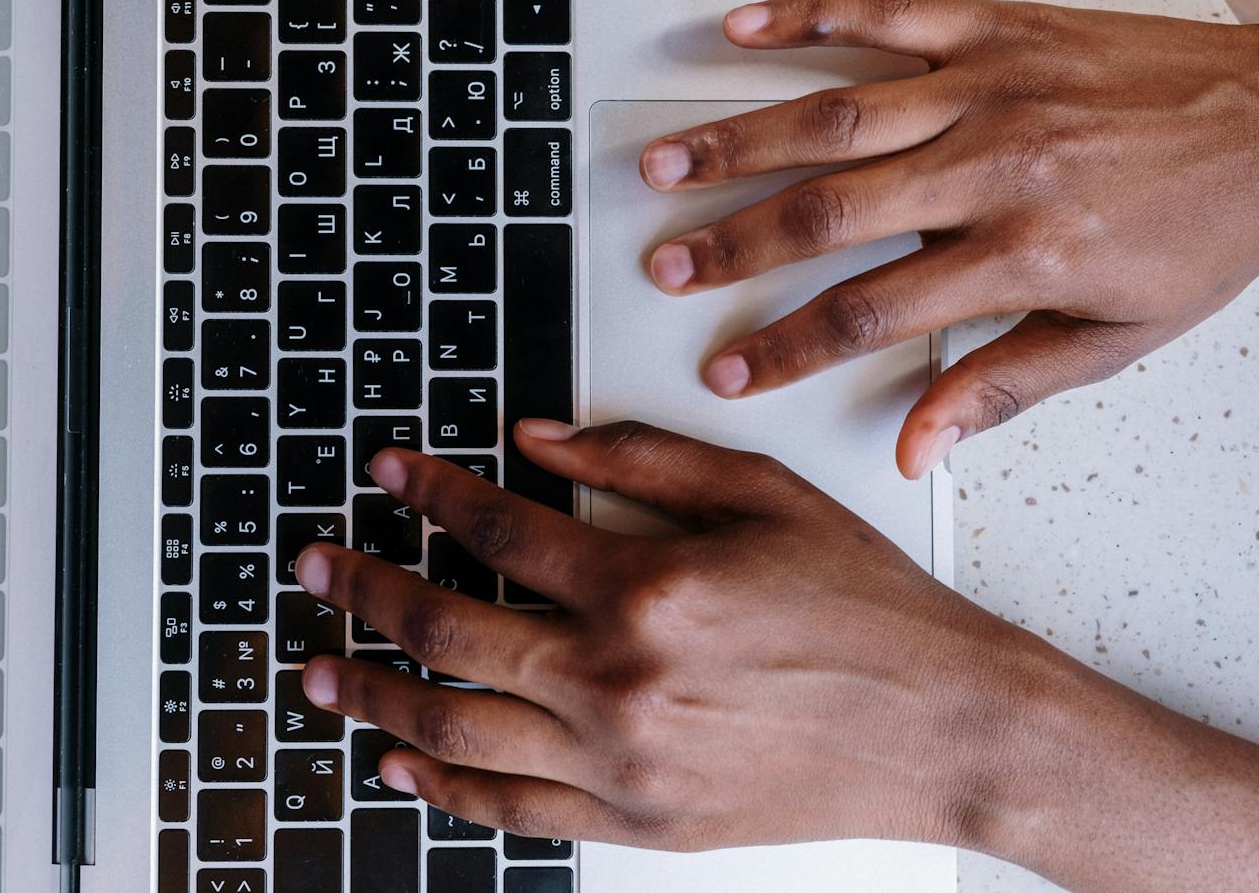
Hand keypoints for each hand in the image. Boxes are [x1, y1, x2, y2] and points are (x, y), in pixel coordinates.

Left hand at [296, 423, 1258, 890]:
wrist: (944, 726)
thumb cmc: (867, 609)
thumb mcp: (763, 496)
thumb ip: (640, 460)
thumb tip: (538, 437)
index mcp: (649, 585)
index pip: (497, 529)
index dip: (427, 493)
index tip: (387, 474)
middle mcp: (620, 679)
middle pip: (447, 629)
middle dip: (363, 589)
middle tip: (315, 566)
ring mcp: (621, 761)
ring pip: (455, 727)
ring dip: (373, 694)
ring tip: (320, 669)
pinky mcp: (636, 821)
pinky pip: (509, 810)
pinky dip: (442, 785)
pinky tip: (400, 761)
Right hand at [637, 0, 1258, 477]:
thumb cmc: (1204, 227)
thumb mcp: (1115, 339)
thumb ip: (1003, 388)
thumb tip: (920, 446)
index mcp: (1020, 252)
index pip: (869, 312)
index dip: (784, 347)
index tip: (727, 368)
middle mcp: (992, 165)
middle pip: (827, 211)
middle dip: (729, 245)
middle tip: (661, 265)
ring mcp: (986, 88)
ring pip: (832, 116)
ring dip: (736, 140)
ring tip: (664, 162)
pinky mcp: (995, 29)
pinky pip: (884, 13)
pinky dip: (806, 16)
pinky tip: (743, 30)